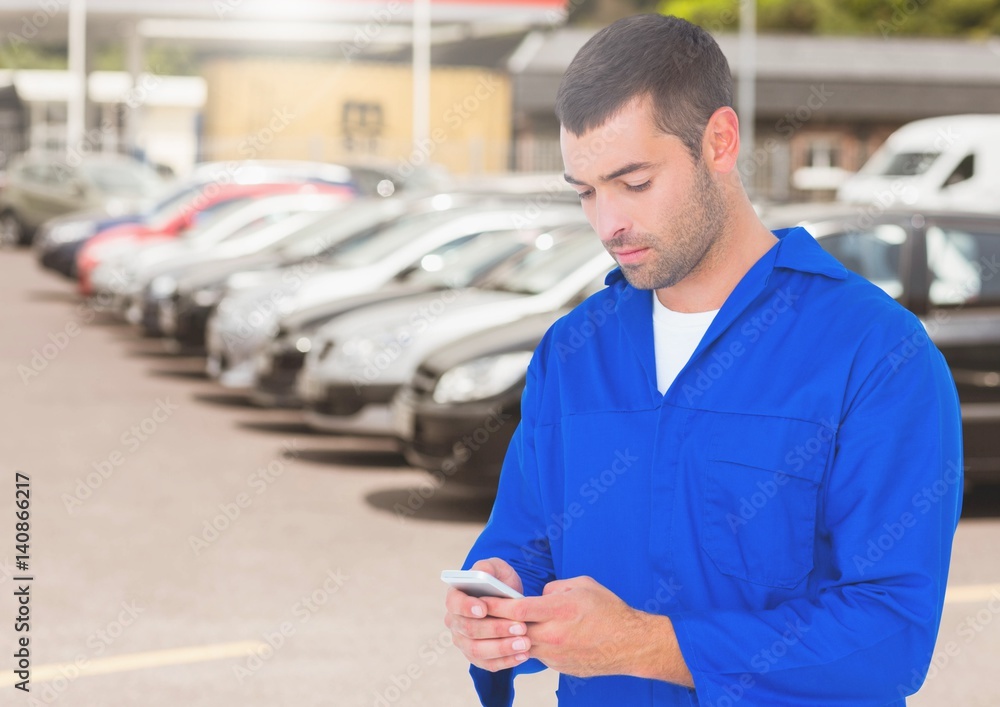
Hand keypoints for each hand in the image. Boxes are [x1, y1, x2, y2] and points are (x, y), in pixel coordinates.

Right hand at [444, 558, 530, 671]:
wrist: (509, 601)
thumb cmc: (499, 582)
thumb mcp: (496, 569)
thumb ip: (487, 567)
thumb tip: (480, 572)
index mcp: (455, 597)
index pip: (455, 604)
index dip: (467, 607)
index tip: (484, 609)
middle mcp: (455, 622)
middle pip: (469, 630)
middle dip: (496, 629)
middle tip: (520, 626)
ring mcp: (463, 641)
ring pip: (478, 650)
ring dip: (502, 648)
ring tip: (525, 643)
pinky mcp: (476, 657)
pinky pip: (488, 664)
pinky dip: (506, 661)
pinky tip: (523, 655)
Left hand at [483, 576, 654, 678]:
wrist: (631, 644)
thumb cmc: (609, 611)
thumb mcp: (583, 585)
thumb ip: (555, 588)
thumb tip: (538, 595)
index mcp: (558, 610)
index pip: (517, 609)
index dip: (496, 604)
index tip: (481, 600)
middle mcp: (553, 634)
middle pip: (514, 630)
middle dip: (498, 622)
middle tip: (483, 613)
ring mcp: (555, 654)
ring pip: (523, 644)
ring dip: (515, 635)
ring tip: (508, 625)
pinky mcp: (559, 666)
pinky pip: (538, 654)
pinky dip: (534, 644)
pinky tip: (535, 636)